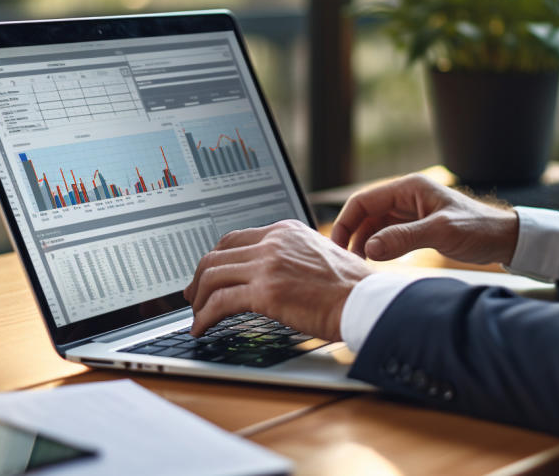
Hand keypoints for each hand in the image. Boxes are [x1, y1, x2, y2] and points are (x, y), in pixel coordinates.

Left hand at [183, 220, 372, 339]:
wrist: (367, 300)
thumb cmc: (352, 288)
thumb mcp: (320, 258)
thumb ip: (293, 258)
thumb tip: (272, 276)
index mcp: (286, 230)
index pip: (236, 239)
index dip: (216, 258)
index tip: (209, 274)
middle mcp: (274, 241)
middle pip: (217, 255)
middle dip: (199, 278)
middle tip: (192, 296)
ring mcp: (268, 264)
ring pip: (212, 277)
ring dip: (198, 299)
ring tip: (196, 316)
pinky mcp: (266, 291)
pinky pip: (220, 302)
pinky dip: (205, 316)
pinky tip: (202, 328)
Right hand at [331, 173, 518, 264]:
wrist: (504, 238)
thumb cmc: (479, 228)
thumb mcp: (440, 232)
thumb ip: (404, 239)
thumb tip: (369, 250)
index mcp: (409, 188)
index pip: (364, 201)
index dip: (346, 222)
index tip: (337, 245)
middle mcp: (406, 197)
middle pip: (366, 213)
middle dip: (352, 234)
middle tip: (343, 260)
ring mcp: (410, 212)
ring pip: (375, 225)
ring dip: (364, 243)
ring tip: (358, 264)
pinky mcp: (416, 227)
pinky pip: (388, 235)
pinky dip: (379, 247)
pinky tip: (375, 262)